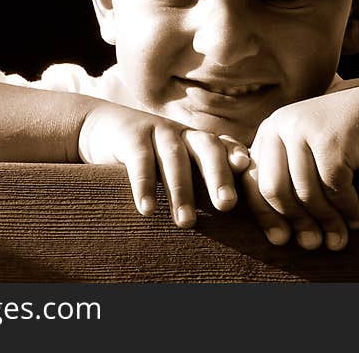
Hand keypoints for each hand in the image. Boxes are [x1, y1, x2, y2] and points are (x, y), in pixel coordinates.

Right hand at [78, 102, 249, 227]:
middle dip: (219, 176)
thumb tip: (241, 230)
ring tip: (186, 223)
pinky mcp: (132, 134)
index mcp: (204, 143)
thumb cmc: (152, 159)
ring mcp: (159, 131)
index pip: (231, 153)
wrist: (104, 129)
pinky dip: (144, 184)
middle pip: (209, 149)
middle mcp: (186, 134)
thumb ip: (205, 184)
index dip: (244, 169)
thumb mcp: (181, 165)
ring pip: (175, 156)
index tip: (253, 182)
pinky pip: (140, 159)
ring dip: (182, 189)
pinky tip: (147, 210)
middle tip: (227, 204)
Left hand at [243, 85, 358, 249]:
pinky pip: (335, 188)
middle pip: (275, 189)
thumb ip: (286, 180)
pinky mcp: (333, 140)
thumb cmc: (343, 140)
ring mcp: (306, 130)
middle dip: (295, 221)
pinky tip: (355, 220)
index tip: (280, 241)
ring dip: (326, 222)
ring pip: (307, 193)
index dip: (265, 215)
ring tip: (338, 239)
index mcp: (269, 131)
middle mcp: (281, 126)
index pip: (254, 180)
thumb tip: (277, 237)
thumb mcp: (306, 152)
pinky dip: (346, 209)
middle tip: (312, 244)